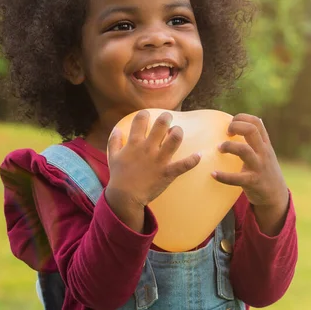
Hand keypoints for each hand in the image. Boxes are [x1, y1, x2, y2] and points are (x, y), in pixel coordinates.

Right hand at [105, 110, 200, 230]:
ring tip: (177, 132)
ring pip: (175, 138)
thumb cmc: (119, 176)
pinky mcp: (168, 172)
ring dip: (178, 132)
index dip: (145, 114)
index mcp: (134, 143)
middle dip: (167, 117)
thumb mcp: (112, 156)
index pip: (141, 119)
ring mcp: (159, 159)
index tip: (147, 115)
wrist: (125, 197)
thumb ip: (113, 141)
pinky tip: (199, 155)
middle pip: (162, 123)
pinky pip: (184, 164)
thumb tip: (116, 128)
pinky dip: (193, 160)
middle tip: (168, 118)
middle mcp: (148, 148)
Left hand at [212, 114, 288, 235]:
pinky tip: (213, 174)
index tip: (231, 122)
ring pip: (244, 150)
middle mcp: (264, 152)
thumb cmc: (266, 170)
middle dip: (236, 127)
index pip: (256, 122)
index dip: (242, 118)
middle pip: (252, 130)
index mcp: (265, 144)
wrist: (276, 195)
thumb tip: (253, 120)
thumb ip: (259, 139)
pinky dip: (223, 176)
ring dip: (229, 146)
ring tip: (219, 148)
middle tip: (226, 133)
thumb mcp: (266, 152)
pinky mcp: (253, 182)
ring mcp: (259, 167)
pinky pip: (237, 178)